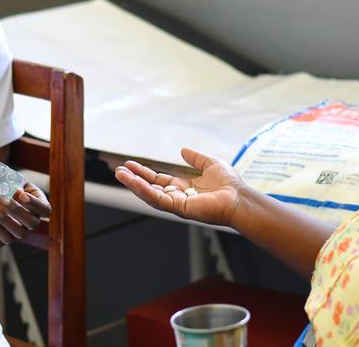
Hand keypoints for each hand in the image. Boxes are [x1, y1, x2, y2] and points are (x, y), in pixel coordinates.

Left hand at [0, 182, 51, 244]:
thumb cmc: (6, 186)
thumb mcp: (11, 180)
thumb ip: (15, 184)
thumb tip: (16, 192)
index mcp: (39, 202)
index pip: (45, 209)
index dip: (35, 204)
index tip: (21, 195)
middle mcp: (34, 218)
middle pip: (33, 223)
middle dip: (17, 210)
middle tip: (3, 198)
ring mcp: (23, 229)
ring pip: (20, 233)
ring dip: (5, 219)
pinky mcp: (10, 236)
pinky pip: (7, 238)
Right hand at [115, 147, 244, 226]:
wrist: (239, 197)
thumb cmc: (229, 184)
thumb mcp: (210, 164)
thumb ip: (195, 158)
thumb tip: (183, 150)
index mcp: (184, 188)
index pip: (159, 180)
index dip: (144, 173)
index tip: (131, 165)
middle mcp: (178, 197)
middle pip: (151, 188)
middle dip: (134, 180)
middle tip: (119, 171)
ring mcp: (178, 204)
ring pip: (150, 195)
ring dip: (134, 185)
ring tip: (121, 175)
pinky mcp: (179, 209)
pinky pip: (158, 200)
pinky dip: (145, 191)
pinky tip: (135, 183)